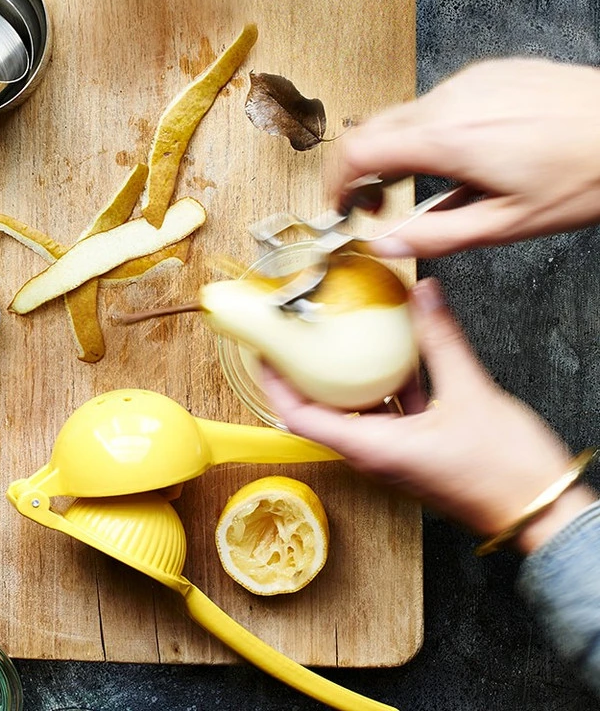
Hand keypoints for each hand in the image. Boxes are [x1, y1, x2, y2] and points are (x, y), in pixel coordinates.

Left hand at [262, 279, 596, 553]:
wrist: (544, 511)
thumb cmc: (506, 471)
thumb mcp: (469, 391)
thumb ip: (441, 339)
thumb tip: (421, 295)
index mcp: (374, 448)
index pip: (301, 417)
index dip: (276, 385)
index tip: (262, 353)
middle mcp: (376, 456)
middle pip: (321, 413)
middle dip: (305, 376)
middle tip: (297, 338)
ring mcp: (396, 456)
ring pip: (357, 413)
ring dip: (347, 380)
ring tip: (340, 340)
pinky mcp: (416, 453)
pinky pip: (387, 416)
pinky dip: (384, 389)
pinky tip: (398, 359)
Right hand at [330, 58, 599, 256]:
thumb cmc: (585, 174)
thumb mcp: (505, 225)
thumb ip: (434, 236)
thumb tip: (386, 244)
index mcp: (446, 139)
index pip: (356, 151)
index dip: (334, 181)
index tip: (339, 204)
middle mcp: (451, 100)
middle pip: (372, 129)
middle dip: (360, 169)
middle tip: (374, 203)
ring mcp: (471, 82)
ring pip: (405, 115)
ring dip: (399, 149)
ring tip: (429, 182)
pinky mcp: (490, 73)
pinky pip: (440, 101)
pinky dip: (432, 130)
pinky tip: (463, 155)